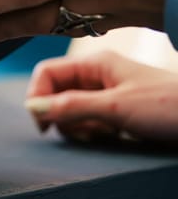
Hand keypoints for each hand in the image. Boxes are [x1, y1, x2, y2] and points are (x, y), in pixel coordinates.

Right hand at [25, 51, 177, 143]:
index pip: (47, 73)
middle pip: (55, 92)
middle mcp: (97, 75)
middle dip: (60, 114)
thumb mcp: (115, 107)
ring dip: (76, 125)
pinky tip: (108, 135)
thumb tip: (34, 107)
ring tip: (100, 133)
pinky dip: (90, 130)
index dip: (38, 95)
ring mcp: (106, 93)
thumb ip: (72, 106)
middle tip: (78, 130)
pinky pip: (86, 120)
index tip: (42, 122)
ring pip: (69, 109)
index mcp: (95, 63)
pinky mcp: (114, 111)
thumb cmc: (170, 107)